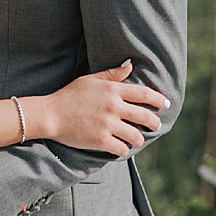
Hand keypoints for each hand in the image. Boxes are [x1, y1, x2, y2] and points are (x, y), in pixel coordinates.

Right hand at [40, 61, 168, 156]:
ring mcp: (108, 124)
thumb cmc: (69, 95)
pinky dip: (124, 150)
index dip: (159, 100)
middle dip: (154, 122)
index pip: (144, 94)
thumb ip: (112, 74)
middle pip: (145, 116)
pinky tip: (121, 149)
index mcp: (113, 90)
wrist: (50, 114)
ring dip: (139, 140)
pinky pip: (121, 148)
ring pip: (135, 135)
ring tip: (137, 140)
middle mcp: (114, 107)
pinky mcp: (100, 140)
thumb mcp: (91, 80)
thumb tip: (130, 65)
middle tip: (156, 126)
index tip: (166, 104)